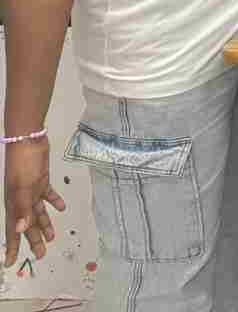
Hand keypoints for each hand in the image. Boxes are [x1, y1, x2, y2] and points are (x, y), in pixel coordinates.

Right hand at [4, 138, 66, 266]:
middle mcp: (21, 200)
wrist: (29, 141)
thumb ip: (22, 209)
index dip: (13, 246)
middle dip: (33, 240)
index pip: (13, 231)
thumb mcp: (23, 187)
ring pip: (38, 212)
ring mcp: (31, 190)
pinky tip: (62, 208)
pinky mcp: (41, 181)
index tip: (10, 262)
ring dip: (45, 224)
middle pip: (27, 224)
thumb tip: (20, 229)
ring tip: (53, 237)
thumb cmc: (23, 164)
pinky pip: (47, 195)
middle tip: (41, 254)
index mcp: (14, 205)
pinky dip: (54, 202)